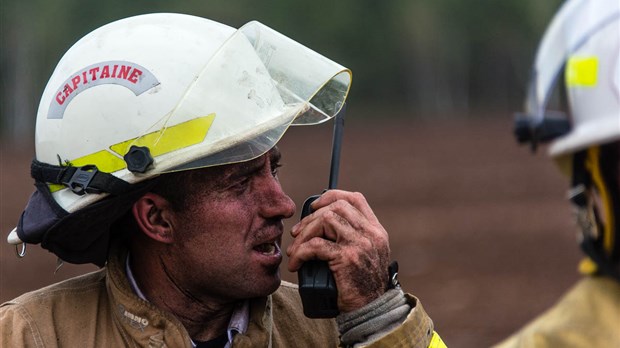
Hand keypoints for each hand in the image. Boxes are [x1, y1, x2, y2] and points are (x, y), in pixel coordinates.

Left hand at [286, 190, 390, 311]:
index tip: (315, 207)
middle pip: (337, 207)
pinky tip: (296, 263)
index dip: (331, 197)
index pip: (355, 199)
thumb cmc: (362, 287)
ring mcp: (360, 244)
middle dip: (312, 217)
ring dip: (304, 233)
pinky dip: (300, 252)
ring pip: (326, 220)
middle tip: (298, 233)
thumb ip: (351, 238)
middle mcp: (370, 234)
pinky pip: (316, 245)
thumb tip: (319, 224)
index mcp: (375, 231)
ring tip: (295, 249)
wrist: (372, 311)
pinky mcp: (347, 258)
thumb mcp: (365, 256)